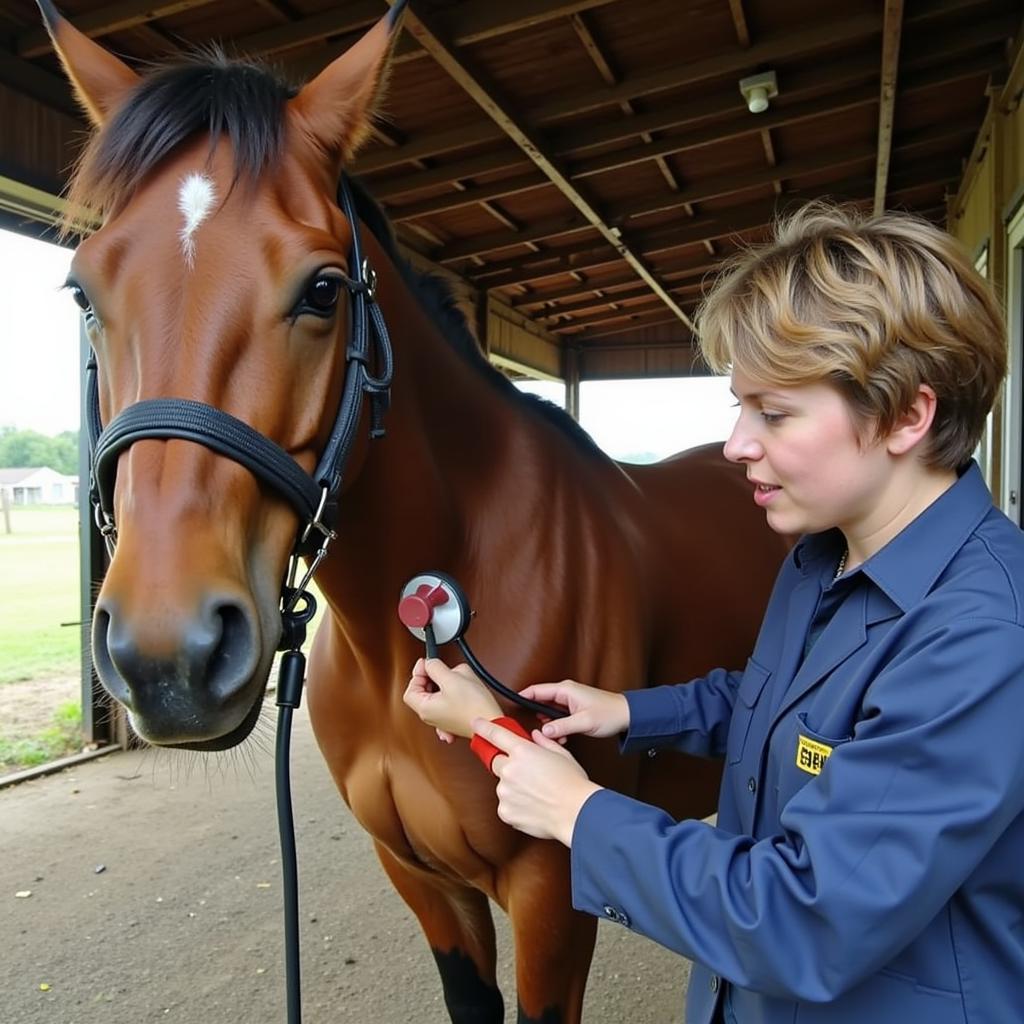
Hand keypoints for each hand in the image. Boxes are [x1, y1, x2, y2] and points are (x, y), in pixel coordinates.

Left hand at [403, 658, 501, 741]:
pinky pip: (445, 702)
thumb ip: (435, 667)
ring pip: (434, 696)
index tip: (427, 664)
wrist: (491, 722)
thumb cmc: (475, 707)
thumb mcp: (452, 678)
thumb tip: (429, 663)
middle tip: (440, 670)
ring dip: (441, 685)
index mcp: (424, 708)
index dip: (418, 673)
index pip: (411, 688)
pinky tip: (457, 691)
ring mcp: (441, 719)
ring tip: (454, 680)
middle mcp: (430, 716)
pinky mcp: (452, 718)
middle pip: (421, 692)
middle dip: (430, 678)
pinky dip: (449, 694)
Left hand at [472, 718, 600, 844]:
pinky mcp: (505, 811)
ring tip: (536, 794)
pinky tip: (533, 806)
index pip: (496, 734)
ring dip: (513, 787)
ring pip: (503, 786)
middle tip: (527, 775)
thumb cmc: (573, 784)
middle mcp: (510, 769)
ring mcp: (505, 792)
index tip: (476, 723)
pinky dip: (515, 805)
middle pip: (497, 762)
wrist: (577, 813)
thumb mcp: (561, 754)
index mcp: (523, 751)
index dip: (483, 727)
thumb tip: (535, 736)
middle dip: (508, 765)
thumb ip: (544, 742)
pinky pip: (505, 805)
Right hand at [518, 680, 629, 740]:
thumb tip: (543, 731)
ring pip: (550, 712)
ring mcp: (570, 701)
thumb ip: (562, 726)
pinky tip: (562, 737)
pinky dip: (558, 727)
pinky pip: (559, 718)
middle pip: (541, 702)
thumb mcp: (583, 722)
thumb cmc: (609, 714)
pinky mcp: (574, 710)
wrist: (627, 715)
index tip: (511, 706)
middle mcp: (566, 693)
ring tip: (551, 737)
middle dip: (536, 716)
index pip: (537, 690)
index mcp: (565, 690)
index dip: (522, 697)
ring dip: (549, 725)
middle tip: (531, 730)